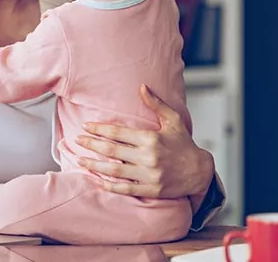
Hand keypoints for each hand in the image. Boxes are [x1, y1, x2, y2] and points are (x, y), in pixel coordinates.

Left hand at [76, 84, 213, 198]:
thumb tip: (142, 87)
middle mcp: (148, 157)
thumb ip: (156, 104)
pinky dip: (110, 185)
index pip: (118, 133)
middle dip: (92, 145)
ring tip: (80, 160)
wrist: (200, 172)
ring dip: (95, 166)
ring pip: (114, 171)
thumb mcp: (173, 120)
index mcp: (151, 139)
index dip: (100, 129)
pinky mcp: (150, 190)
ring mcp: (149, 175)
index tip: (86, 126)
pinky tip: (98, 181)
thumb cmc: (184, 144)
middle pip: (112, 151)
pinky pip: (126, 188)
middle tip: (77, 140)